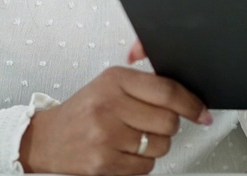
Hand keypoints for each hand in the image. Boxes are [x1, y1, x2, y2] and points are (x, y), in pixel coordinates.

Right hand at [19, 54, 211, 175]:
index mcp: (114, 80)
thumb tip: (186, 98)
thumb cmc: (82, 112)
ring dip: (154, 146)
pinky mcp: (103, 162)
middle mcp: (109, 105)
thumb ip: (144, 86)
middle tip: (152, 125)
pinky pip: (145, 166)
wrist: (45, 139)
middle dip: (168, 126)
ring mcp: (106, 135)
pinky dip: (141, 162)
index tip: (202, 112)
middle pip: (168, 121)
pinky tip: (124, 152)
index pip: (167, 90)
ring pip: (160, 145)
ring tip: (132, 139)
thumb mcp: (109, 85)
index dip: (191, 103)